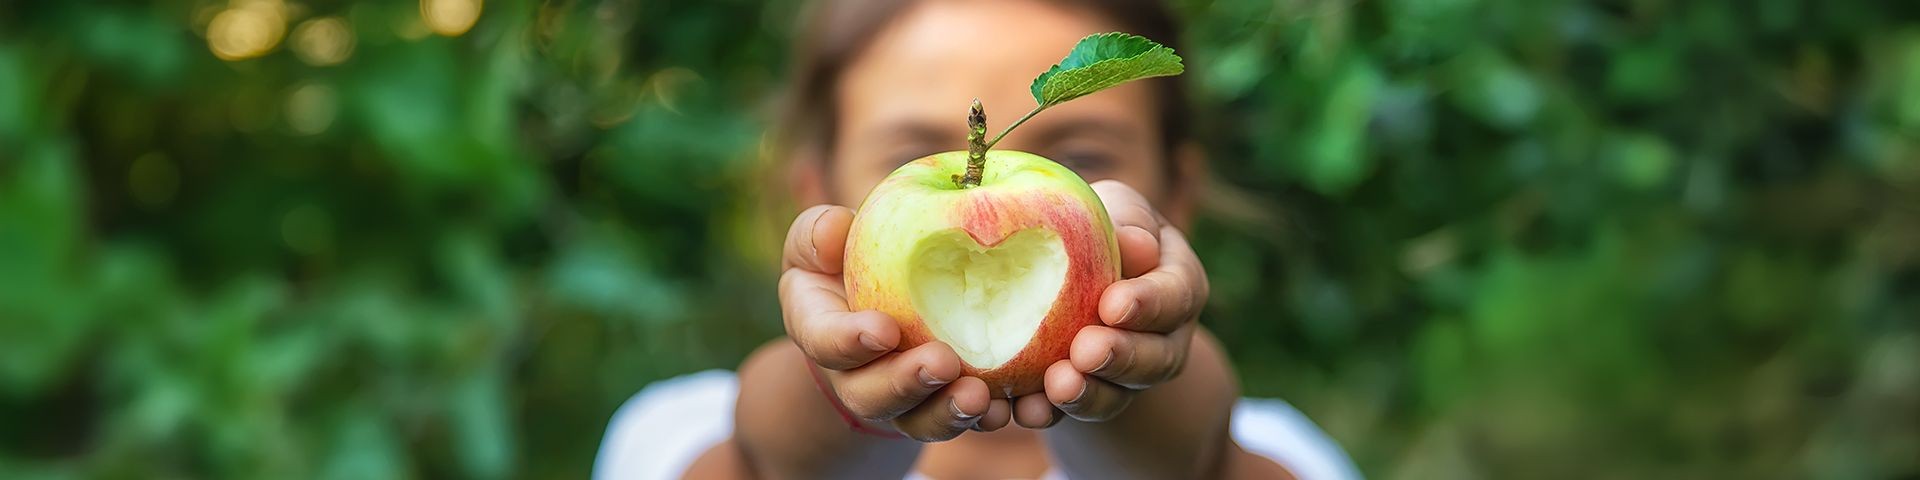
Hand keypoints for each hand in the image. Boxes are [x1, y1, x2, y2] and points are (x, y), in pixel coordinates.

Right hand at [779, 205, 1015, 441]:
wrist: (877, 304)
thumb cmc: (843, 264)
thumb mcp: (821, 240)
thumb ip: (818, 234)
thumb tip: (836, 227)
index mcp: (822, 332)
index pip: (825, 342)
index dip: (850, 341)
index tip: (885, 329)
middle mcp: (856, 377)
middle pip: (872, 396)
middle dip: (907, 383)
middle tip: (943, 363)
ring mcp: (901, 399)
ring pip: (919, 420)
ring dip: (949, 412)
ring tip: (980, 396)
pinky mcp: (942, 404)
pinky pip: (964, 418)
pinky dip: (990, 416)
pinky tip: (1013, 407)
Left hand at [1012, 180, 1209, 427]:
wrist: (1064, 266)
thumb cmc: (1096, 225)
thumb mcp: (1114, 208)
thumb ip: (1126, 221)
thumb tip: (1136, 245)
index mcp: (1178, 283)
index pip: (1176, 295)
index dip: (1148, 303)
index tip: (1113, 305)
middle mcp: (1165, 337)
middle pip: (1157, 358)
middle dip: (1122, 357)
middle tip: (1086, 351)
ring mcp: (1129, 375)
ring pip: (1120, 394)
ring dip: (1090, 393)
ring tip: (1058, 385)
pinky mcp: (1089, 395)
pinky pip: (1074, 412)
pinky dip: (1051, 412)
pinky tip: (1026, 409)